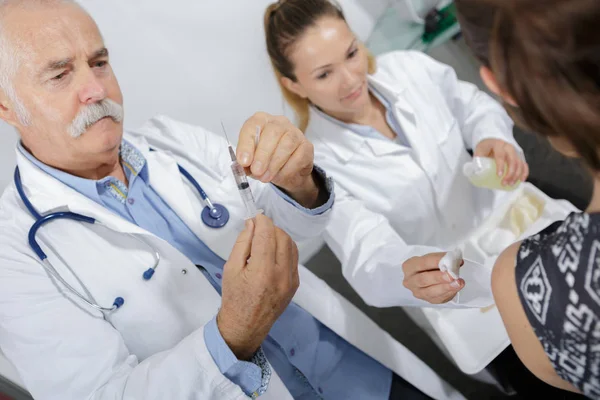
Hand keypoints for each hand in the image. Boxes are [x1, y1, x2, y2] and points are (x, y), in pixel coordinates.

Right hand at [217, 214, 299, 359]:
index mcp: (262, 271)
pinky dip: (284, 249)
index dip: (261, 221)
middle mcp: (281, 274)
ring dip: (279, 237)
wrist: (245, 326)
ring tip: (264, 240)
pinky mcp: (295, 284)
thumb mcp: (231, 268)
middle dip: (270, 228)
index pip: (267, 234)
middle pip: (282, 236)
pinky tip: (272, 253)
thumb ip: (242, 243)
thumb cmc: (234, 298)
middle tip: (257, 229)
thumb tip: (252, 223)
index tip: (255, 217)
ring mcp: (291, 280)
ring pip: (291, 245)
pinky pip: (294, 258)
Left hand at [236, 112, 318, 206]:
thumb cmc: (266, 161)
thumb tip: (245, 166)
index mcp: (261, 121)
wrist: (286, 172)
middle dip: (263, 155)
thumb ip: (246, 162)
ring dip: (274, 163)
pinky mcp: (307, 146)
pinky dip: (287, 169)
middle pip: (273, 133)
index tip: (243, 162)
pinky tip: (280, 176)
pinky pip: (298, 156)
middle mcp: (279, 123)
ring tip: (265, 177)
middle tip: (256, 171)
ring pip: (287, 144)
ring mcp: (295, 132)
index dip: (246, 144)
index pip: (253, 126)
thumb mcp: (251, 162)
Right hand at [402, 253, 464, 303]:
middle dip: (438, 278)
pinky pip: (438, 298)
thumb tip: (457, 261)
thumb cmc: (430, 265)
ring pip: (430, 292)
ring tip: (458, 283)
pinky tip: (457, 287)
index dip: (436, 261)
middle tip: (451, 276)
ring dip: (445, 287)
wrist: (428, 276)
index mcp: (409, 266)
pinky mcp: (428, 300)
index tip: (448, 260)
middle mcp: (410, 281)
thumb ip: (443, 259)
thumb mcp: (433, 258)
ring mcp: (418, 292)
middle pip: (423, 280)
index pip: (422, 263)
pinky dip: (449, 293)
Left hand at [475, 139, 528, 185]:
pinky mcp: (518, 156)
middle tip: (505, 183)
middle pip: (512, 160)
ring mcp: (514, 151)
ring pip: (519, 163)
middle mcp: (508, 147)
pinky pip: (524, 164)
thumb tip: (476, 173)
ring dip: (517, 175)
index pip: (500, 155)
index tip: (499, 175)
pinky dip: (524, 172)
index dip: (500, 165)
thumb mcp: (479, 152)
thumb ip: (477, 161)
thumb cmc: (484, 148)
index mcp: (497, 144)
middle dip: (510, 173)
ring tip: (511, 184)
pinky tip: (521, 180)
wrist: (491, 142)